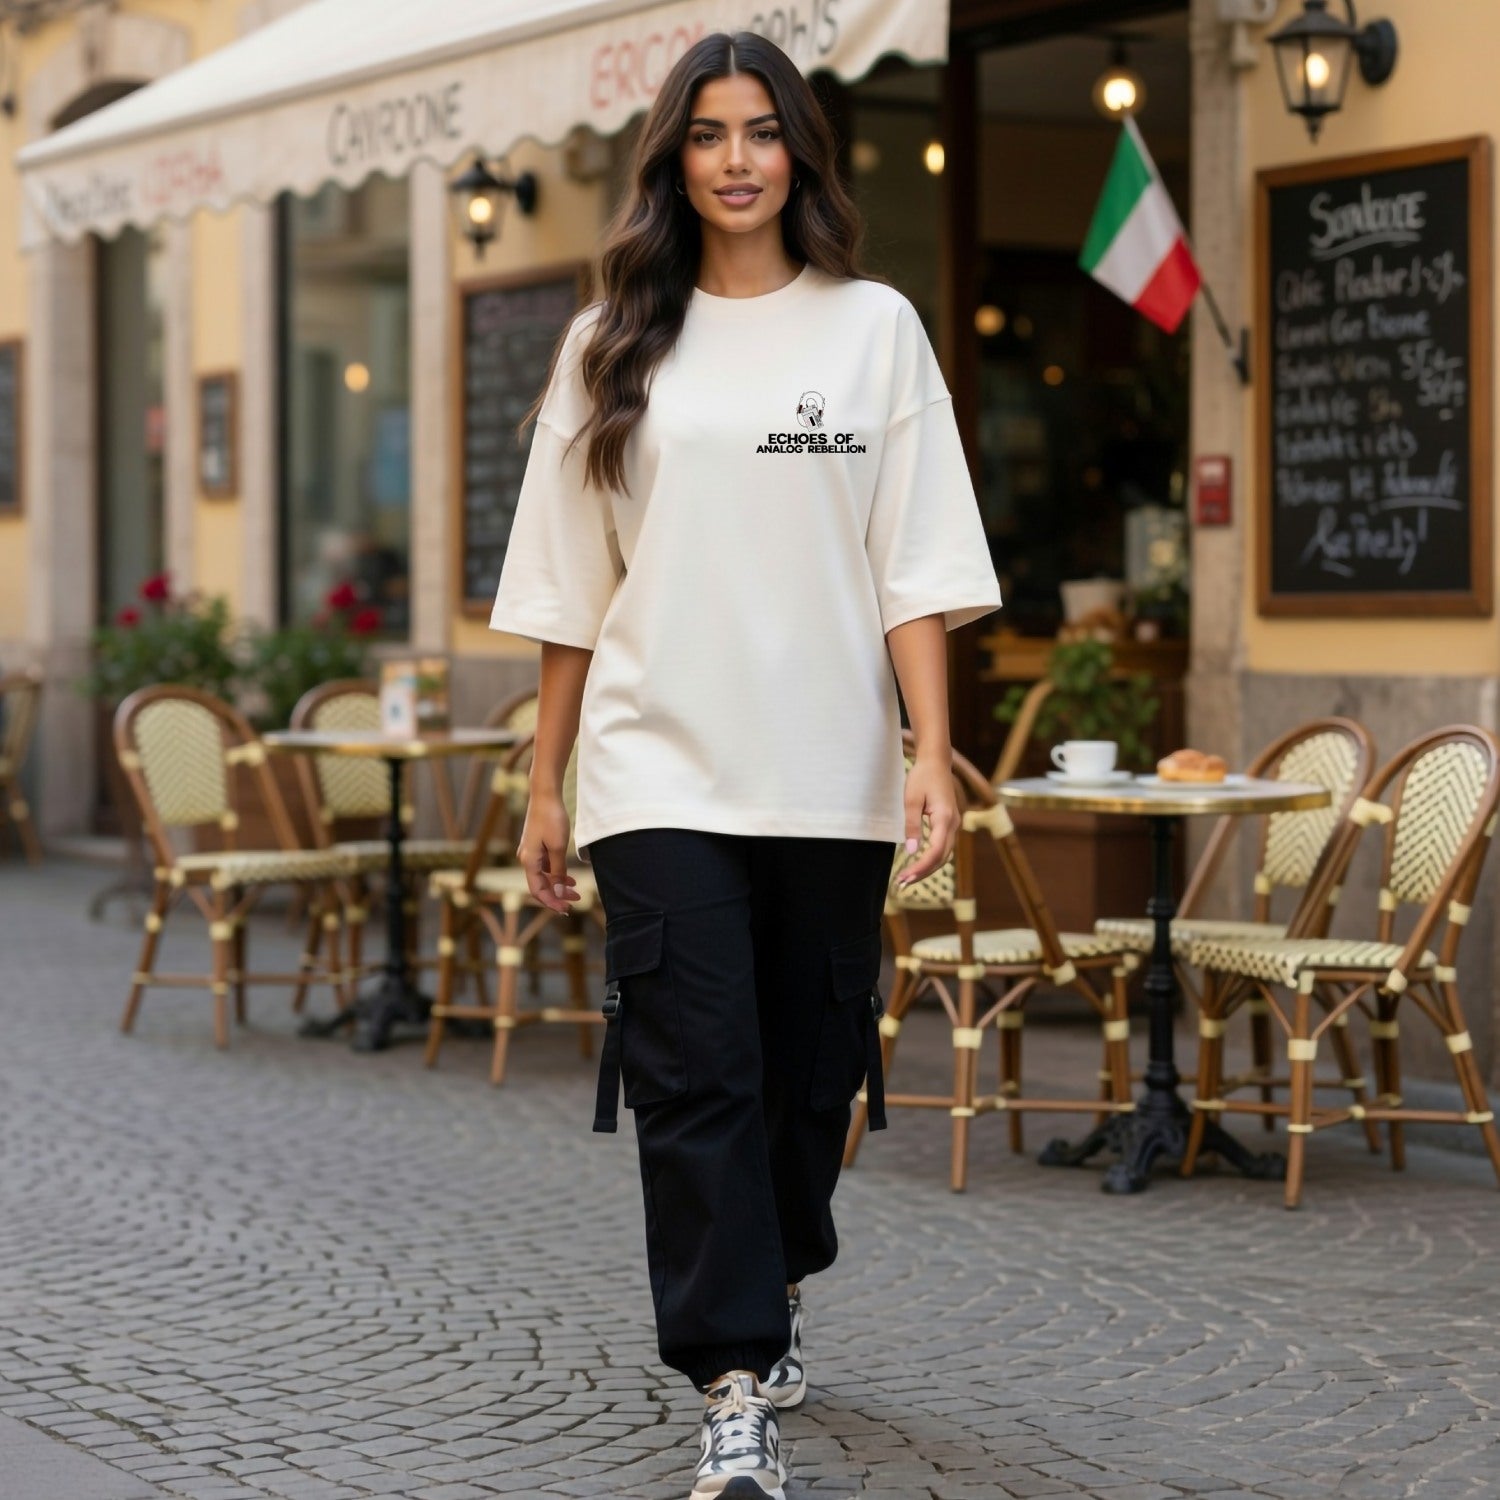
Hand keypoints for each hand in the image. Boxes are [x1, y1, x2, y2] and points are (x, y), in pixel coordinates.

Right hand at [517, 793, 579, 912]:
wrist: (545, 795)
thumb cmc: (551, 819)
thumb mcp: (558, 848)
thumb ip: (558, 872)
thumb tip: (557, 893)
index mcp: (529, 861)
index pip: (537, 890)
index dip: (551, 902)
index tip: (566, 909)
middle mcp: (526, 858)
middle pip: (540, 885)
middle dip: (557, 895)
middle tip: (576, 900)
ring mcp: (530, 851)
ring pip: (544, 876)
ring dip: (558, 884)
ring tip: (576, 889)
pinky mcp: (536, 845)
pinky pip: (545, 866)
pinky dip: (557, 873)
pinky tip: (569, 876)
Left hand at [896, 756, 958, 887]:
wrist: (936, 762)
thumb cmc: (922, 777)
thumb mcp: (911, 799)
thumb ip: (911, 825)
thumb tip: (911, 851)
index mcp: (945, 818)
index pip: (935, 852)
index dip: (920, 868)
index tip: (904, 877)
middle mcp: (954, 824)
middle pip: (941, 858)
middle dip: (923, 873)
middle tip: (902, 884)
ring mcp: (954, 824)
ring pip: (944, 855)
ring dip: (927, 868)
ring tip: (908, 878)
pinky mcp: (950, 824)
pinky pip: (943, 847)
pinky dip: (932, 859)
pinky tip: (918, 865)